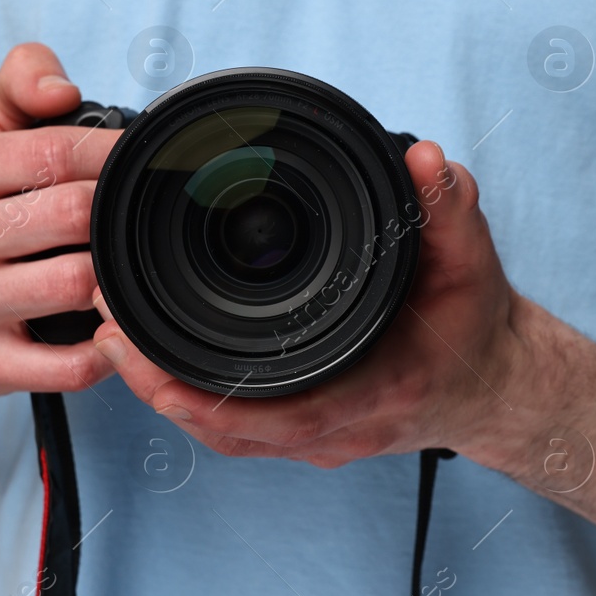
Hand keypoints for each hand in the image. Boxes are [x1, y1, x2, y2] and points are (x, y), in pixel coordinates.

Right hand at [0, 43, 117, 394]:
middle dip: (118, 215)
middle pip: (76, 216)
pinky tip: (112, 327)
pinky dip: (107, 348)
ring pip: (77, 285)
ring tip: (129, 267)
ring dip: (116, 278)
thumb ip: (20, 80)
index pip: (56, 152)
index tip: (148, 160)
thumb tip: (59, 89)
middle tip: (141, 217)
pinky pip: (71, 363)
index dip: (115, 155)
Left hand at [91, 141, 533, 466]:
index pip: (279, 410)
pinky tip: (151, 365)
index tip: (143, 353)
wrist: (491, 380)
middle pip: (231, 426)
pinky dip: (190, 399)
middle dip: (160, 385)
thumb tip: (424, 160)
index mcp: (374, 390)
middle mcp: (339, 427)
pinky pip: (236, 425)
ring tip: (111, 341)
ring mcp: (318, 435)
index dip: (204, 395)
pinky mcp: (303, 427)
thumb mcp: (472, 261)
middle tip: (104, 331)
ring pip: (226, 431)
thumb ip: (448, 210)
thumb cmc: (473, 326)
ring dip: (165, 394)